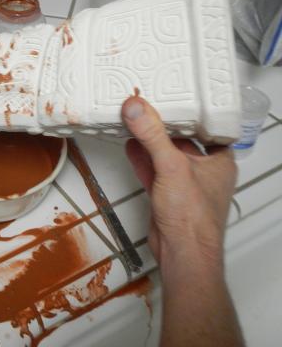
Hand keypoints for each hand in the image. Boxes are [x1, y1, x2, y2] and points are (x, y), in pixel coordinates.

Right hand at [121, 96, 236, 271]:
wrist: (182, 254)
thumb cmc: (193, 216)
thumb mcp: (172, 166)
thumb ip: (152, 136)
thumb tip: (136, 107)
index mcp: (218, 161)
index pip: (207, 127)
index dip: (191, 111)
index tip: (174, 94)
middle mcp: (204, 170)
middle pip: (182, 139)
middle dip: (164, 124)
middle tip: (147, 103)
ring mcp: (184, 184)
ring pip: (165, 155)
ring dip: (149, 140)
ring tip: (133, 120)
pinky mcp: (167, 195)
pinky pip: (153, 170)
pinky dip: (141, 158)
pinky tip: (129, 145)